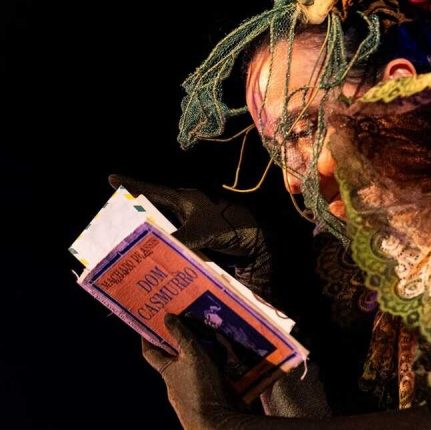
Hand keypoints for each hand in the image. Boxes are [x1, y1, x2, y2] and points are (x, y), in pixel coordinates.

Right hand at [108, 174, 272, 297]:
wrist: (262, 245)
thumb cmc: (235, 229)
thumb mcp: (202, 233)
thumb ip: (177, 241)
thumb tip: (152, 252)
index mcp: (187, 200)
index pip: (153, 191)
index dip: (132, 186)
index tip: (111, 179)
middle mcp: (187, 211)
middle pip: (155, 212)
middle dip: (135, 217)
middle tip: (112, 225)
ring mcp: (193, 227)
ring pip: (164, 231)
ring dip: (149, 239)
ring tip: (126, 248)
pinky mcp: (200, 244)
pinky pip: (175, 246)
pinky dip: (163, 253)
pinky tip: (152, 264)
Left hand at [142, 314, 244, 429]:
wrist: (214, 422)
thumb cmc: (200, 387)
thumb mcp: (192, 355)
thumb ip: (182, 336)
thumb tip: (167, 318)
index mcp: (167, 372)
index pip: (150, 352)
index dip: (147, 339)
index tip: (147, 326)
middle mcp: (174, 384)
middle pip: (174, 361)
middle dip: (181, 346)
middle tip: (192, 327)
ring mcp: (190, 393)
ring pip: (193, 371)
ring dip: (203, 359)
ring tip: (219, 343)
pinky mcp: (206, 399)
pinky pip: (208, 381)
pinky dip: (216, 372)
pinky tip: (230, 365)